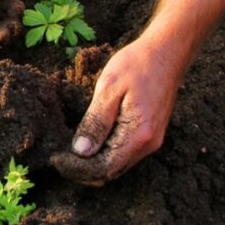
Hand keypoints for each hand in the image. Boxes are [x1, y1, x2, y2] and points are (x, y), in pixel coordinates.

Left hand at [51, 37, 183, 185]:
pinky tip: (90, 139)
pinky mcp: (151, 134)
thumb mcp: (108, 89)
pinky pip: (125, 152)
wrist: (167, 53)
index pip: (105, 168)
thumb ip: (95, 121)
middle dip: (84, 169)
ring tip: (70, 150)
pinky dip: (106, 152)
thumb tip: (81, 151)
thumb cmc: (137, 65)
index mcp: (138, 134)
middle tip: (59, 157)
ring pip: (118, 164)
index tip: (57, 160)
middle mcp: (149, 144)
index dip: (79, 169)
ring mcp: (152, 140)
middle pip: (112, 171)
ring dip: (94, 162)